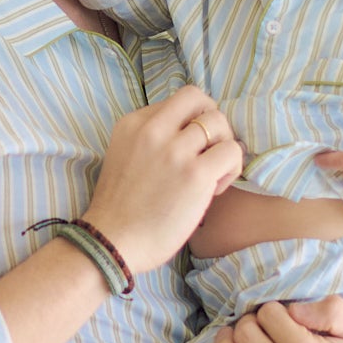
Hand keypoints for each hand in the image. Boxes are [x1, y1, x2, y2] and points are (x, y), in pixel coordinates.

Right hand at [84, 86, 243, 274]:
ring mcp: (174, 151)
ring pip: (219, 121)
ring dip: (222, 146)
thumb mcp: (124, 155)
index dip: (190, 122)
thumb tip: (192, 131)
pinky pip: (232, 152)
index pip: (178, 101)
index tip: (186, 149)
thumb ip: (151, 138)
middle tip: (208, 152)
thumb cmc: (120, 209)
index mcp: (132, 123)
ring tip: (211, 173)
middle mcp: (152, 130)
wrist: (111, 242)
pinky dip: (231, 168)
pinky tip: (215, 189)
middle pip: (199, 99)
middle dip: (211, 122)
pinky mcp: (195, 175)